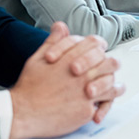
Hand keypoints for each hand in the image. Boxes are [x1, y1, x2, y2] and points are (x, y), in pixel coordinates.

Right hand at [9, 23, 124, 138]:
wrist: (23, 112)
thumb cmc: (30, 86)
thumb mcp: (38, 58)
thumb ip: (53, 41)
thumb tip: (60, 26)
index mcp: (73, 58)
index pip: (96, 44)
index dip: (98, 47)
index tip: (99, 51)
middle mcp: (84, 74)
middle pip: (110, 63)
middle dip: (110, 64)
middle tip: (108, 68)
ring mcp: (87, 93)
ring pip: (112, 84)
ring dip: (113, 85)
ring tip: (114, 87)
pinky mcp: (86, 111)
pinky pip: (104, 106)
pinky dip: (105, 107)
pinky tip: (102, 107)